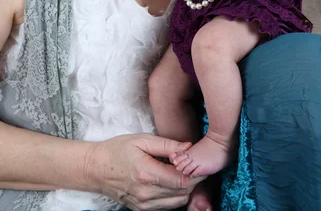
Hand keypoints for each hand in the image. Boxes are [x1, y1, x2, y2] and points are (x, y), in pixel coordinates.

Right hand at [85, 134, 202, 209]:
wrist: (96, 169)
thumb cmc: (118, 150)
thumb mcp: (142, 140)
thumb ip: (167, 145)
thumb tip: (189, 147)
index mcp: (147, 174)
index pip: (182, 180)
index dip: (197, 173)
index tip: (201, 161)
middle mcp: (147, 193)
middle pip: (183, 193)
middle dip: (194, 180)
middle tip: (195, 164)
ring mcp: (144, 205)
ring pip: (178, 202)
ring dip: (186, 189)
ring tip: (184, 171)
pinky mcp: (142, 209)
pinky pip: (167, 206)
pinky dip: (175, 195)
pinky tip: (172, 181)